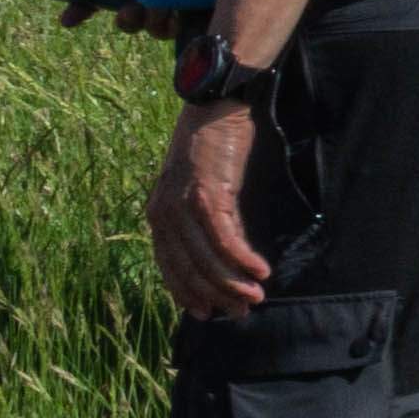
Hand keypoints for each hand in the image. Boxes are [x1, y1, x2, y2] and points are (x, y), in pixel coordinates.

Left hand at [150, 95, 269, 317]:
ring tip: (256, 297)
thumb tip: (226, 252)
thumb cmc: (214, 144)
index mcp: (158, 214)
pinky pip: (223, 238)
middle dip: (215, 294)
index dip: (188, 292)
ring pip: (205, 258)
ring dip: (232, 282)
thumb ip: (208, 218)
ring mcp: (183, 205)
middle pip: (188, 268)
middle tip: (241, 311)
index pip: (169, 265)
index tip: (208, 311)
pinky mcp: (206, 195)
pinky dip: (242, 258)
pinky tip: (260, 271)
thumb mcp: (204, 186)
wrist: (216, 105)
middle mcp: (163, 213)